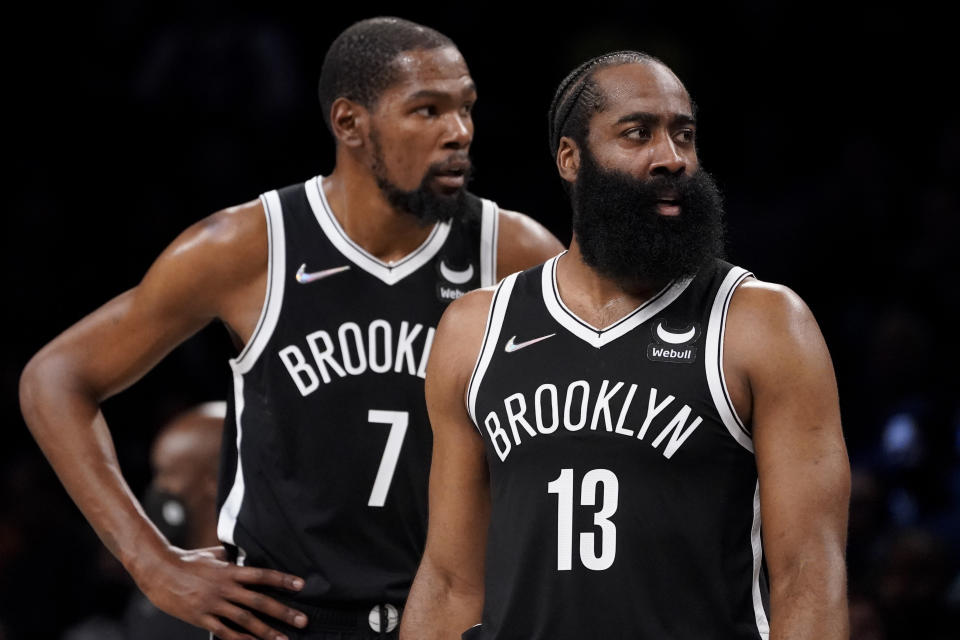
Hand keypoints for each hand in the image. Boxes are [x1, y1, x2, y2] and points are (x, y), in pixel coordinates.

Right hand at [136, 545, 307, 639]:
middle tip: (303, 620)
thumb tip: (247, 553)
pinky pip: (224, 632)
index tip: (301, 585)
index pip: (262, 575)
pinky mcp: (201, 618)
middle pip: (259, 601)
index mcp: (230, 570)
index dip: (283, 580)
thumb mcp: (214, 553)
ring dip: (267, 631)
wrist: (159, 571)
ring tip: (284, 639)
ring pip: (245, 620)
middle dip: (283, 612)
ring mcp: (213, 604)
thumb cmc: (188, 559)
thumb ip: (233, 555)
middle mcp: (225, 588)